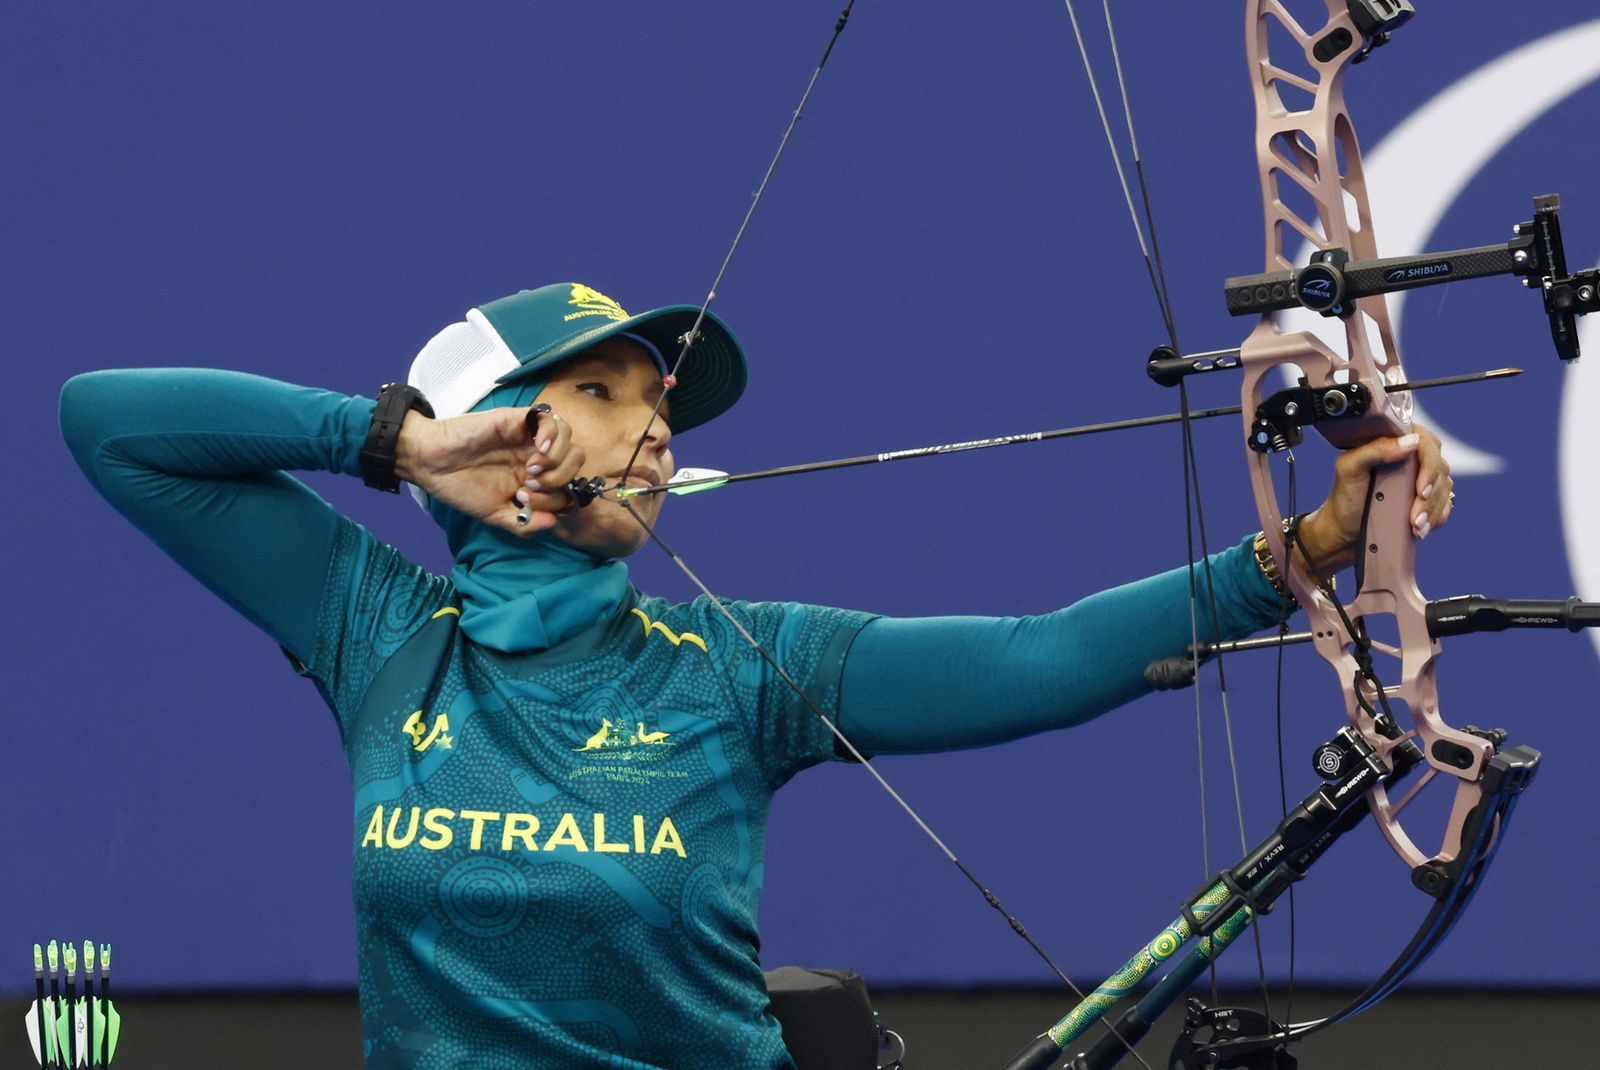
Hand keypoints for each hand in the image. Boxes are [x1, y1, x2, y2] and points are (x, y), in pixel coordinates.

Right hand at [393, 406, 585, 534]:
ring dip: (557, 459)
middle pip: (574, 461)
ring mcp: (528, 436)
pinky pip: (550, 419)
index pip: (567, 486)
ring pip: (568, 439)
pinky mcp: (517, 419)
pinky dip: (552, 436)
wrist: (430, 462)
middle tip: (530, 485)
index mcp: (534, 478)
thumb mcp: (494, 514)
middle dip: (559, 478)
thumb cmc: (459, 486)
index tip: (526, 502)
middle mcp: (536, 455)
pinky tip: (537, 451)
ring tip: (531, 469)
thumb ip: (523, 522)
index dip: (556, 498)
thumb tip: (552, 524)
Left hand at [1294, 424, 1453, 574]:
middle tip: (1414, 518)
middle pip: (1439, 467)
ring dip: (1432, 510)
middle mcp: (1409, 456)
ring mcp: (1419, 477)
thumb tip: (1411, 442)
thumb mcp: (1349, 469)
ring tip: (1415, 527)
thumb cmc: (1344, 498)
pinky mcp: (1426, 498)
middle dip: (1430, 495)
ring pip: (1444, 488)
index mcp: (1392, 441)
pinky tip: (1420, 530)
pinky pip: (1445, 504)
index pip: (1425, 441)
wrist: (1344, 531)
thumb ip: (1375, 449)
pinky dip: (1436, 518)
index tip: (1419, 489)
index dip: (1429, 465)